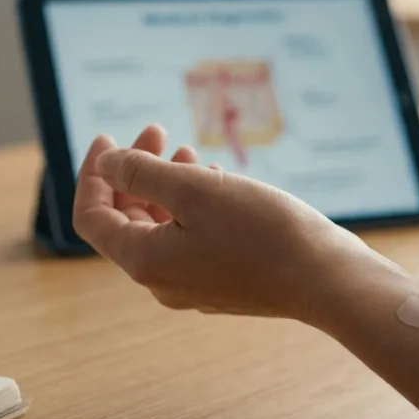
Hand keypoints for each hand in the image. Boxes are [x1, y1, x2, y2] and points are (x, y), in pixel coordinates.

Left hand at [72, 125, 381, 320]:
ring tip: (190, 153)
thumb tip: (108, 164)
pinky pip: (191, 240)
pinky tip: (219, 181)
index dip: (92, 174)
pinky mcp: (225, 283)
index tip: (108, 136)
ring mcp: (195, 286)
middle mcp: (163, 281)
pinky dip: (193, 207)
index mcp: (145, 261)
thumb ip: (143, 173)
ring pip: (162, 229)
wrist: (326, 279)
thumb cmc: (262, 233)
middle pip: (127, 221)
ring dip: (166, 187)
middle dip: (135, 172)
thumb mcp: (195, 189)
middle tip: (158, 131)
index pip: (92, 217)